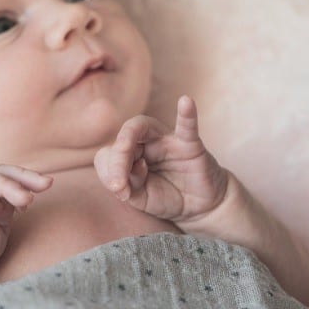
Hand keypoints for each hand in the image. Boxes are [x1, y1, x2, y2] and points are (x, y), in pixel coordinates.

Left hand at [94, 95, 228, 223]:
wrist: (200, 206)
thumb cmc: (168, 197)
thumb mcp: (140, 198)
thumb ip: (125, 190)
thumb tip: (117, 184)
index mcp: (131, 154)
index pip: (108, 153)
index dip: (108, 171)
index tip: (121, 191)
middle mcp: (147, 142)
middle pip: (123, 138)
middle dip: (116, 162)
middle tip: (119, 186)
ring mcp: (168, 140)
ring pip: (143, 125)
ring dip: (127, 140)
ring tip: (124, 150)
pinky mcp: (190, 145)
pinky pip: (187, 126)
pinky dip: (187, 114)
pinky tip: (186, 102)